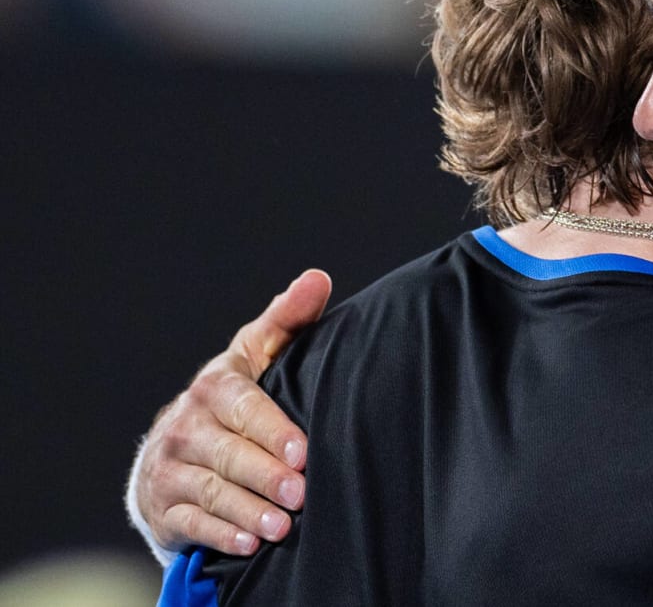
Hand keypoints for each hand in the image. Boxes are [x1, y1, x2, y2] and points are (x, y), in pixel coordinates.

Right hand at [133, 270, 330, 555]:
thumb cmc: (234, 398)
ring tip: (282, 526)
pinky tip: (250, 544)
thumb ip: (287, 320)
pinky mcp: (163, 506)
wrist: (173, 448)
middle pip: (229, 455)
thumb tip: (318, 278)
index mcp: (214, 385)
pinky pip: (191, 523)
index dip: (272, 430)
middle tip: (301, 493)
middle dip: (266, 475)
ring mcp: (171, 467)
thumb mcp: (256, 355)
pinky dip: (220, 534)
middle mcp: (187, 425)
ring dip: (248, 511)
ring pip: (212, 491)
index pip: (244, 407)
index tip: (303, 450)